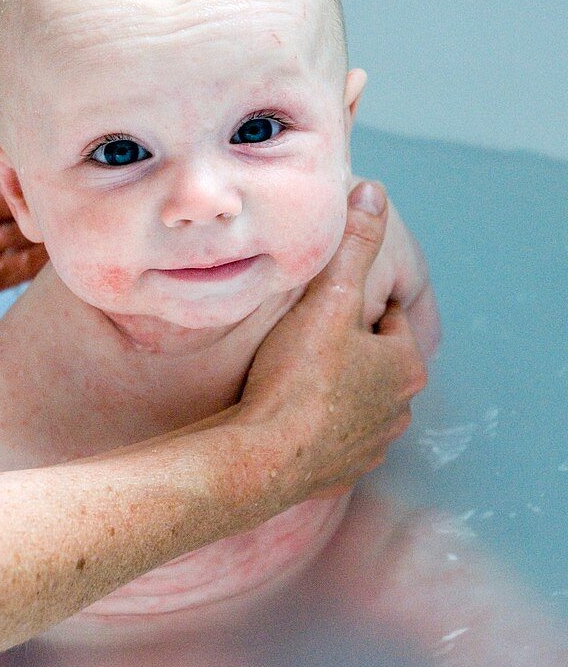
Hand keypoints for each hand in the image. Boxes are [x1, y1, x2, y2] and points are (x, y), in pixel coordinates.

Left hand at [0, 123, 47, 317]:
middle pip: (8, 203)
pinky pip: (6, 274)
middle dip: (34, 197)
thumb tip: (0, 133)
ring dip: (39, 231)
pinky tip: (58, 253)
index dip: (18, 166)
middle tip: (61, 192)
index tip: (44, 161)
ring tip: (71, 220)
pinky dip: (32, 265)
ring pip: (13, 239)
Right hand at [232, 182, 426, 502]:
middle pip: (372, 359)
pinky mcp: (342, 471)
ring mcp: (372, 445)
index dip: (351, 306)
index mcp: (404, 365)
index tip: (320, 308)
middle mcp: (399, 409)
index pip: (386, 317)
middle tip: (301, 338)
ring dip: (332, 386)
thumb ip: (354, 245)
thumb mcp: (329, 298)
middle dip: (344, 346)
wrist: (261, 456)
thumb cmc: (296, 377)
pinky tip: (286, 413)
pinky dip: (317, 424)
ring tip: (290, 375)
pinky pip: (335, 437)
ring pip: (356, 398)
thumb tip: (376, 195)